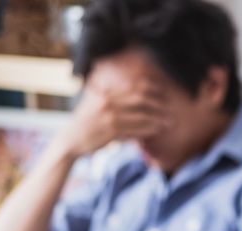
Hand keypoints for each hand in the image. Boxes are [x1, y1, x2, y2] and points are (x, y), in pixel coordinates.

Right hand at [53, 81, 170, 157]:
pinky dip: (149, 131)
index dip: (151, 87)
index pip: (133, 86)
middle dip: (159, 104)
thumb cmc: (85, 120)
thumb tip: (121, 80)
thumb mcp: (93, 99)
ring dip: (158, 119)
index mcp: (105, 93)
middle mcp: (107, 103)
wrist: (71, 139)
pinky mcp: (111, 133)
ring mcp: (109, 118)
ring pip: (141, 117)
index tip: (163, 90)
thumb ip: (106, 89)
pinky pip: (136, 131)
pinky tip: (157, 131)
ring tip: (170, 122)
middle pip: (141, 99)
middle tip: (171, 108)